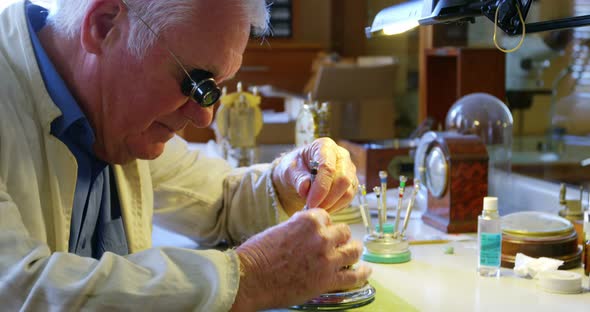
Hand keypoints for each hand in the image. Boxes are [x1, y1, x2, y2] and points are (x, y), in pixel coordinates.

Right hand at [231, 209, 371, 310]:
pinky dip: (362, 273)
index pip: (327, 217)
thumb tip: (306, 232)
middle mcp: (322, 236)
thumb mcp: (279, 229)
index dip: (325, 225)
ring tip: (354, 254)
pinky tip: (366, 271)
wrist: (250, 278)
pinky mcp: (328, 280)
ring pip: (353, 250)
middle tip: (335, 244)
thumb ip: (298, 228)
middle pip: (343, 232)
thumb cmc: (257, 254)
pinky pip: (354, 276)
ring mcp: (327, 259)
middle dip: (339, 237)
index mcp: (309, 220)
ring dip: (353, 251)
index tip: (322, 231)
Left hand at [272, 137, 357, 215]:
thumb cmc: (295, 168)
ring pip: (348, 191)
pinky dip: (335, 207)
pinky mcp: (352, 184)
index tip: (310, 202)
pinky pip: (348, 199)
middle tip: (312, 208)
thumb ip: (297, 178)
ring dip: (331, 204)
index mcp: (325, 146)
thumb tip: (305, 188)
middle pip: (343, 180)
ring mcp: (349, 170)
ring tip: (315, 209)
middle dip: (327, 198)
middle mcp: (341, 156)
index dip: (321, 187)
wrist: (300, 174)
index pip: (328, 167)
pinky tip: (322, 208)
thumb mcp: (289, 170)